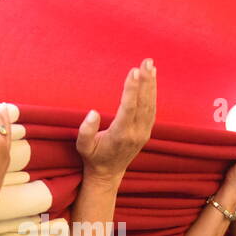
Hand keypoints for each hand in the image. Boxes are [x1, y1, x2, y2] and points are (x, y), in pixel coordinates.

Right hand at [77, 59, 155, 182]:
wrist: (108, 173)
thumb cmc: (93, 157)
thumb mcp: (82, 147)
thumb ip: (86, 131)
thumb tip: (93, 112)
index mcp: (120, 135)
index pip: (129, 108)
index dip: (132, 89)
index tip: (133, 71)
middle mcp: (135, 133)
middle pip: (143, 103)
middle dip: (145, 81)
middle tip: (146, 61)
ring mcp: (143, 133)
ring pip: (150, 105)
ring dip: (151, 84)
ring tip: (150, 65)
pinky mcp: (146, 132)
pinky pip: (152, 110)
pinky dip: (152, 93)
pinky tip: (152, 80)